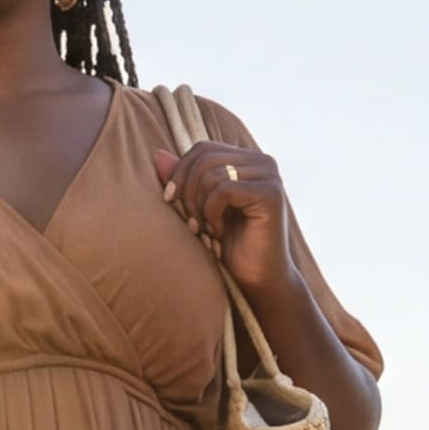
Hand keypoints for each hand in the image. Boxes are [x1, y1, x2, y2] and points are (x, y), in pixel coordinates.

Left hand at [155, 133, 295, 296]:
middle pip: (203, 159)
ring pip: (211, 175)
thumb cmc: (226, 246)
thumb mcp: (196, 209)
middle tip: (192, 225)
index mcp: (245, 160)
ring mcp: (269, 176)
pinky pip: (223, 190)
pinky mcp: (271, 194)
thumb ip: (182, 181)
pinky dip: (212, 214)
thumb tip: (157, 154)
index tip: (171, 202)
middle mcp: (261, 162)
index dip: (180, 173)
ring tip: (207, 232)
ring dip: (199, 208)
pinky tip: (218, 232)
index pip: (201, 149)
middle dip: (187, 193)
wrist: (256, 280)